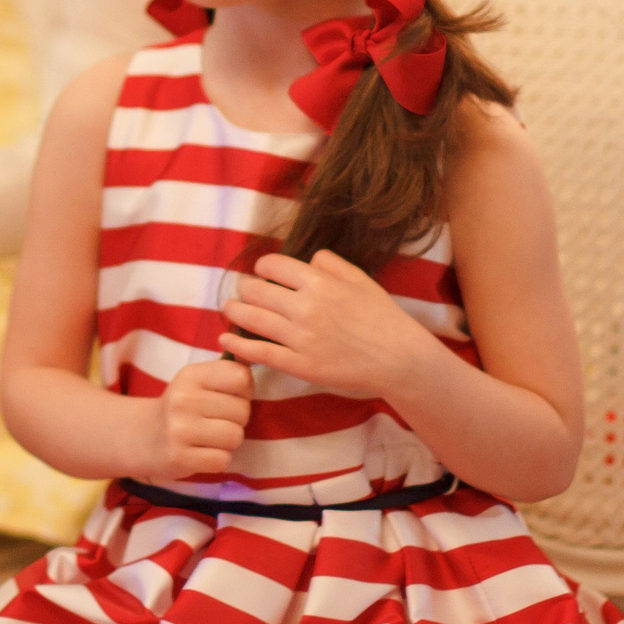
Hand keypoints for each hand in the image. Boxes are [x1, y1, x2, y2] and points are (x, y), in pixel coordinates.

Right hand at [141, 359, 251, 480]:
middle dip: (237, 419)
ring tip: (211, 437)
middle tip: (218, 421)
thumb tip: (255, 358)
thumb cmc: (183, 406)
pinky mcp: (178, 458)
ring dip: (229, 441)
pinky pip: (222, 460)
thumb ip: (227, 370)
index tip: (231, 397)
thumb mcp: (198, 380)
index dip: (245, 391)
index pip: (241, 378)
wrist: (143, 436)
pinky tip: (203, 453)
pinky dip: (218, 459)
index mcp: (191, 375)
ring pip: (235, 436)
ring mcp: (179, 430)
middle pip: (242, 410)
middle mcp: (183, 399)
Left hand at [220, 250, 440, 399]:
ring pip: (253, 319)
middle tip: (244, 291)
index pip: (274, 266)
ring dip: (235, 311)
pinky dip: (237, 344)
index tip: (261, 272)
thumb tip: (308, 258)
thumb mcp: (361, 279)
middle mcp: (306, 307)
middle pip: (257, 291)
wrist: (399, 358)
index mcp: (320, 282)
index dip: (263, 267)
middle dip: (246, 289)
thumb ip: (332, 263)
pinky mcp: (299, 365)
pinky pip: (260, 352)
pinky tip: (225, 338)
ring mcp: (300, 338)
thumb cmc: (383, 317)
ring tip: (229, 308)